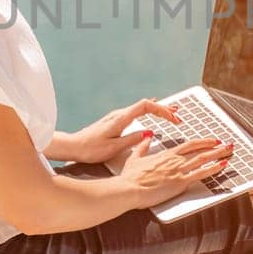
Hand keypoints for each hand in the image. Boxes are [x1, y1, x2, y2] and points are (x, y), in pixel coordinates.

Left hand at [53, 97, 183, 163]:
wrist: (73, 146)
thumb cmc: (91, 148)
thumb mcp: (114, 147)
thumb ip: (133, 139)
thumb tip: (149, 132)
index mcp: (121, 118)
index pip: (146, 106)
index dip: (162, 110)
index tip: (173, 118)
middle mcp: (120, 114)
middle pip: (146, 105)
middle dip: (164, 110)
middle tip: (178, 116)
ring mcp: (117, 116)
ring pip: (142, 108)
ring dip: (157, 111)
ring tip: (172, 113)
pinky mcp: (115, 121)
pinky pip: (136, 112)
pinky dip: (148, 113)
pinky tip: (152, 112)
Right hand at [116, 136, 233, 206]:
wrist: (129, 188)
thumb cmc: (130, 177)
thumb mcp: (135, 158)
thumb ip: (143, 147)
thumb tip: (147, 137)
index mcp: (166, 154)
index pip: (189, 145)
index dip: (203, 142)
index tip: (212, 140)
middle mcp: (175, 160)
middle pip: (200, 150)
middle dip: (216, 146)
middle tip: (227, 144)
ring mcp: (179, 170)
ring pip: (203, 159)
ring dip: (219, 154)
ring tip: (230, 151)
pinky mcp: (180, 182)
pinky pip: (201, 174)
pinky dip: (214, 169)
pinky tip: (223, 165)